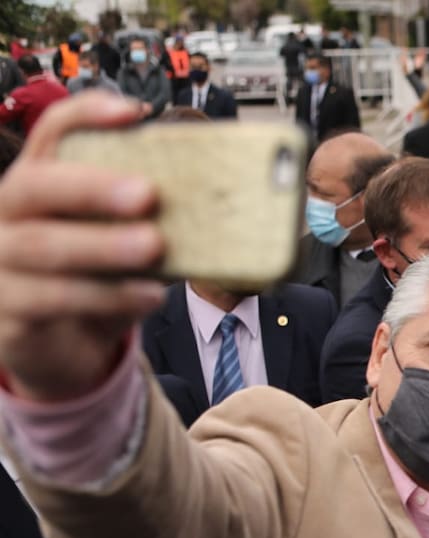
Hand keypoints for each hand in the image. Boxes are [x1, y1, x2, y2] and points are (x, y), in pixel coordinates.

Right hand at [0, 93, 164, 402]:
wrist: (69, 349)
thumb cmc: (99, 281)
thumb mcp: (124, 244)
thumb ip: (149, 220)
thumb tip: (221, 204)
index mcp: (38, 183)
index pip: (51, 133)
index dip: (87, 115)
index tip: (134, 112)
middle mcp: (8, 215)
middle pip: (36, 185)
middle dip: (93, 186)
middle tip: (148, 194)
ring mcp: (0, 263)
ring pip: (42, 245)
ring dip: (104, 245)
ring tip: (154, 247)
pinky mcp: (8, 312)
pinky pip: (53, 299)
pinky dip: (107, 296)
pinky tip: (149, 296)